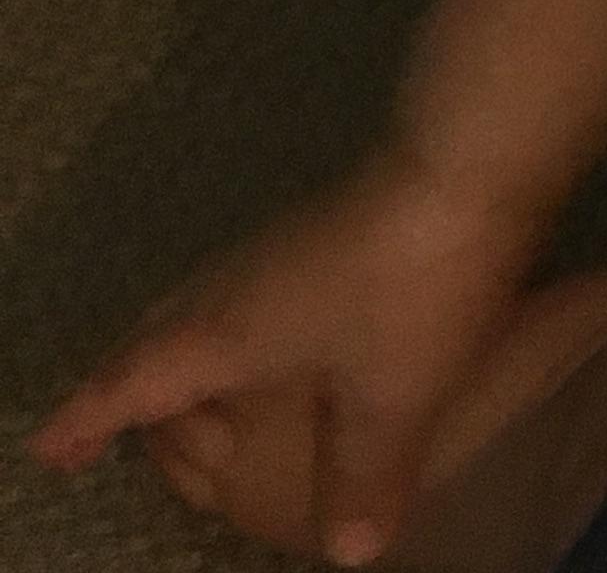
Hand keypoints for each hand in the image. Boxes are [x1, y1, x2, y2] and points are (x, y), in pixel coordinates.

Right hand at [24, 144, 547, 563]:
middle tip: (100, 419)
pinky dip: (229, 315)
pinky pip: (245, 280)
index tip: (50, 449)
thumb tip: (349, 554)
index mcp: (223, 332)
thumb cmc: (411, 286)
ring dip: (176, 342)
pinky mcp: (327, 220)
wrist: (468, 160)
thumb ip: (364, 475)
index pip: (131, 384)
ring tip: (178, 380)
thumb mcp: (392, 397)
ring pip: (199, 299)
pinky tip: (272, 326)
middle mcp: (232, 283)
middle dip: (122, 379)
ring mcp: (280, 242)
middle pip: (153, 333)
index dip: (88, 419)